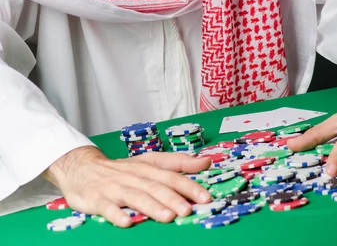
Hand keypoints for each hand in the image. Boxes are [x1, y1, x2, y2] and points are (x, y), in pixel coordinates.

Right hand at [42, 146, 211, 226]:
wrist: (82, 167)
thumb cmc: (122, 169)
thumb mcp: (149, 162)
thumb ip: (177, 163)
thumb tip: (205, 162)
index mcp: (147, 166)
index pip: (171, 174)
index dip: (188, 184)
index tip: (205, 196)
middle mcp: (133, 175)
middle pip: (156, 186)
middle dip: (173, 198)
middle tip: (188, 210)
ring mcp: (115, 187)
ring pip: (136, 196)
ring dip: (152, 206)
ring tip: (167, 217)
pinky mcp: (98, 199)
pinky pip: (108, 207)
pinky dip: (117, 214)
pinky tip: (126, 222)